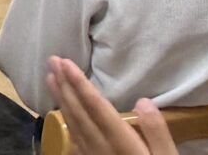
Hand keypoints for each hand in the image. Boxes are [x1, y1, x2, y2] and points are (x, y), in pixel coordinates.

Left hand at [45, 58, 174, 153]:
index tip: (66, 63)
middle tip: (52, 61)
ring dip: (61, 100)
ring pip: (73, 125)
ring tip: (51, 78)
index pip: (97, 109)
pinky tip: (62, 112)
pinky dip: (66, 121)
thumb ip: (157, 132)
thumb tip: (143, 101)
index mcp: (122, 144)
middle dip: (65, 86)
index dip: (80, 84)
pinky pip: (75, 140)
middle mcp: (103, 149)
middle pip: (79, 114)